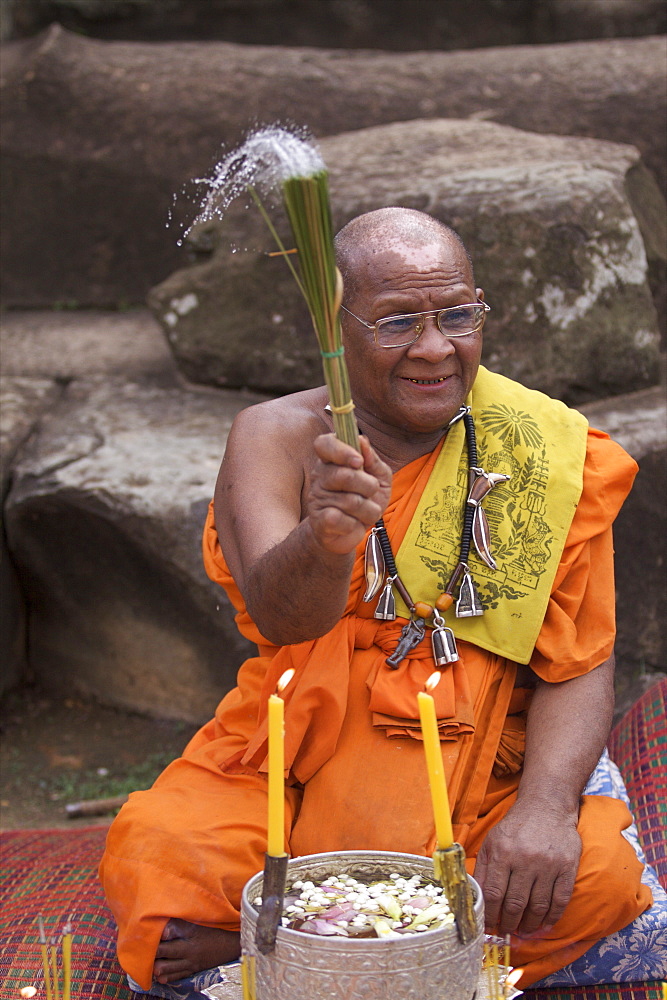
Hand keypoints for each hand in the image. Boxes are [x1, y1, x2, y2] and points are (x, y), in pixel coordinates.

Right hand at [307, 434, 391, 554]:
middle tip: (371, 492)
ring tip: (365, 512)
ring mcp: (317, 498)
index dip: (342, 450)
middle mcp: (319, 476)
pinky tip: (352, 523)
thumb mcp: (378, 477)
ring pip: (350, 501)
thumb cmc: (364, 499)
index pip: (324, 444)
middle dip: (368, 486)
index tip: (359, 461)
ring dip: (368, 509)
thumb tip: (362, 440)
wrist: (348, 533)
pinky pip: (341, 519)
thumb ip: (372, 459)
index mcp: (331, 460)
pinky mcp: (319, 520)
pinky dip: (355, 523)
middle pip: (344, 475)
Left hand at [474, 799, 581, 935]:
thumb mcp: (492, 841)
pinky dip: (552, 917)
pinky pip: (560, 900)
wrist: (547, 807)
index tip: (490, 925)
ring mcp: (548, 864)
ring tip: (523, 930)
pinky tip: (545, 924)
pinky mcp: (567, 867)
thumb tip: (475, 897)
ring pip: (537, 906)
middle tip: (507, 931)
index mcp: (502, 852)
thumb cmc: (516, 827)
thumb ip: (482, 868)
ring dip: (529, 925)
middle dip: (509, 923)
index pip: (493, 893)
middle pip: (515, 903)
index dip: (490, 915)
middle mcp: (524, 858)